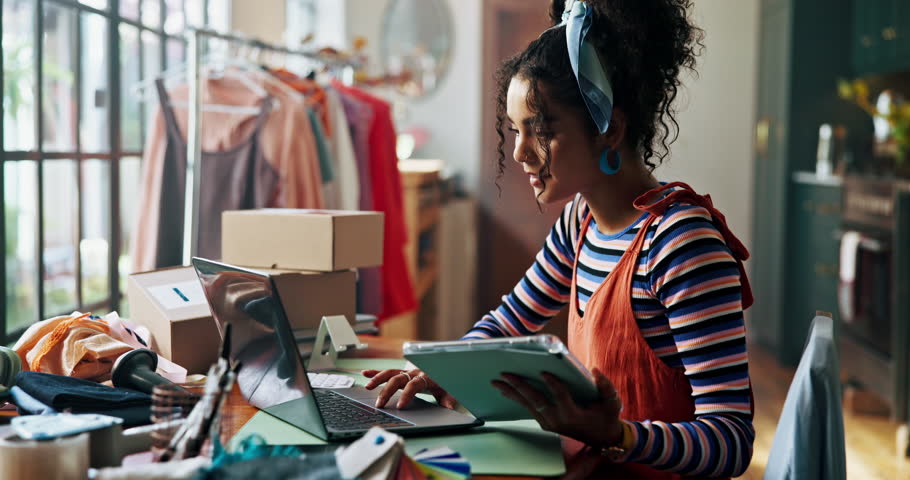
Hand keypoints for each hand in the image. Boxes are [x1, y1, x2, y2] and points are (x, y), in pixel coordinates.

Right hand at [362, 368, 457, 409]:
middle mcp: (414, 373)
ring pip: (390, 373)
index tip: (400, 406)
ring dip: (378, 379)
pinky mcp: (401, 372)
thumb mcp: (449, 392)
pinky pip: (387, 371)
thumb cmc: (444, 382)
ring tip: (368, 387)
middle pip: (398, 379)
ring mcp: (406, 371)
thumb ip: (449, 401)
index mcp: (425, 377)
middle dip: (387, 391)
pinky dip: (376, 372)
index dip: (407, 395)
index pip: (413, 385)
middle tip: (380, 404)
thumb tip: (449, 409)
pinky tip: (365, 374)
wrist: (443, 367)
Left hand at [492, 368, 623, 446]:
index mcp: (574, 414)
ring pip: (528, 405)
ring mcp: (549, 422)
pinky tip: (505, 389)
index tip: (543, 372)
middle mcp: (558, 420)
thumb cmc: (606, 417)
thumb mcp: (613, 403)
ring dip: (512, 392)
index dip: (553, 384)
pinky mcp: (544, 422)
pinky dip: (516, 398)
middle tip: (506, 374)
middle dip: (520, 386)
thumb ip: (606, 387)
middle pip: (536, 401)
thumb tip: (595, 370)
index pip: (561, 397)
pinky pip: (527, 409)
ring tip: (497, 381)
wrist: (601, 438)